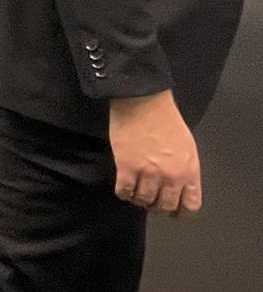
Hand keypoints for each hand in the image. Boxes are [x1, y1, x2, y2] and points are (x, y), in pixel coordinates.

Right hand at [109, 90, 201, 215]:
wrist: (144, 102)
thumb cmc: (165, 119)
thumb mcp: (187, 146)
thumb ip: (185, 169)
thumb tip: (180, 185)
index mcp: (189, 171)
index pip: (190, 205)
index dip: (180, 210)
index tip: (172, 209)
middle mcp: (171, 176)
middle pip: (165, 206)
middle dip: (157, 206)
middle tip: (151, 201)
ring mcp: (148, 173)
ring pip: (144, 201)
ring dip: (139, 200)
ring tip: (136, 193)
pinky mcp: (127, 167)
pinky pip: (124, 191)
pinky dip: (124, 193)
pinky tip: (124, 188)